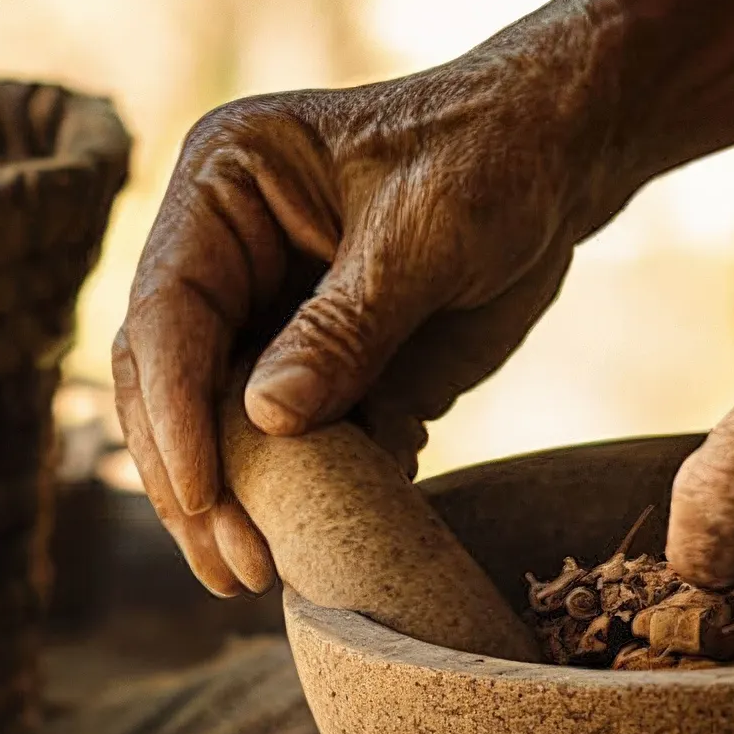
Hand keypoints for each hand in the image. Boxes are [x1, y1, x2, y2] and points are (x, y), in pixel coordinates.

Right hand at [110, 51, 599, 594]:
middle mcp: (224, 254)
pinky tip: (328, 546)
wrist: (566, 157)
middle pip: (170, 382)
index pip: (167, 311)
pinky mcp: (319, 363)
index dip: (175, 409)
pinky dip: (306, 498)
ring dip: (238, 505)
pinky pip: (293, 444)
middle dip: (196, 478)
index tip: (202, 494)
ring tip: (258, 577)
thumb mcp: (423, 234)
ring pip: (220, 427)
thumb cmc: (494, 156)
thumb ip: (346, 327)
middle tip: (234, 565)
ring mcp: (266, 313)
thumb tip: (266, 422)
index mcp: (221, 189)